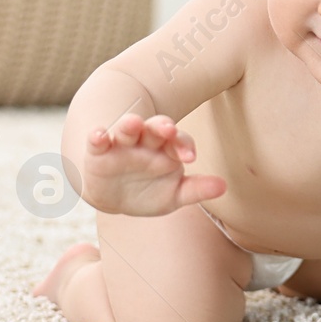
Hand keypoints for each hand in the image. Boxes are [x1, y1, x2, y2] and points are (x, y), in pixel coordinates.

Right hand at [80, 113, 226, 215]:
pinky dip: (97, 136)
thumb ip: (196, 189)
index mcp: (167, 149)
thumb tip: (223, 186)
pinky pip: (98, 140)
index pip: (179, 141)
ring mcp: (122, 144)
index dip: (184, 145)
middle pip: (155, 128)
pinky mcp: (99, 152)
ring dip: (130, 124)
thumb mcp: (174, 195)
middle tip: (168, 128)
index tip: (190, 157)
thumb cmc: (149, 192)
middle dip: (161, 126)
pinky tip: (98, 134)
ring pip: (127, 128)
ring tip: (133, 123)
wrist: (114, 198)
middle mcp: (146, 142)